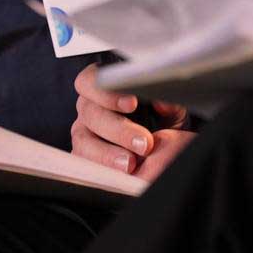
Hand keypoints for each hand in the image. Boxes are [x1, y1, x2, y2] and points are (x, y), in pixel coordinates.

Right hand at [70, 63, 192, 182]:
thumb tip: (162, 103)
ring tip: (131, 162)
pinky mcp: (82, 155)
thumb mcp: (169, 109)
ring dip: (108, 153)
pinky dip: (101, 167)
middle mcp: (88, 108)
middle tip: (143, 142)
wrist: (160, 143)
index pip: (90, 81)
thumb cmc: (159, 118)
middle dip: (118, 129)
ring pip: (83, 140)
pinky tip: (120, 171)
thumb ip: (167, 103)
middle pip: (90, 113)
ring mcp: (82, 132)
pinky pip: (83, 162)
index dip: (107, 93)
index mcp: (101, 87)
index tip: (132, 104)